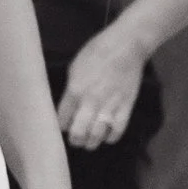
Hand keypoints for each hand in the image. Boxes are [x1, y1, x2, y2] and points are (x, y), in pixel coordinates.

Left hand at [57, 23, 146, 150]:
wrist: (126, 46)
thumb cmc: (96, 52)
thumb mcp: (75, 67)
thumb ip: (71, 89)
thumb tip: (69, 105)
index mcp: (74, 91)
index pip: (62, 120)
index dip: (61, 126)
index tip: (64, 126)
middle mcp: (90, 102)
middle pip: (78, 133)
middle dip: (75, 140)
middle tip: (75, 139)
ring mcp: (109, 106)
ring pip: (97, 136)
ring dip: (91, 142)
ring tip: (89, 142)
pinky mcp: (126, 107)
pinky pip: (117, 130)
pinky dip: (110, 137)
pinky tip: (106, 136)